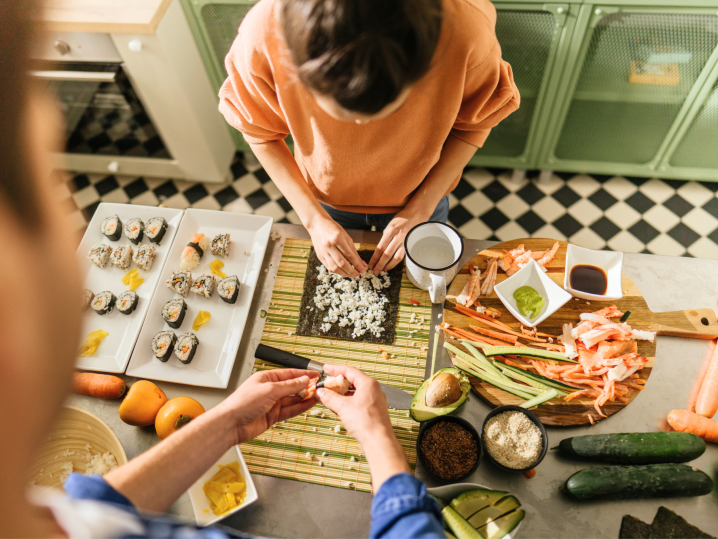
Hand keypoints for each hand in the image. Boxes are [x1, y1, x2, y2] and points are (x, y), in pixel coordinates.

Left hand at [215, 369, 319, 444]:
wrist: (231, 424)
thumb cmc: (242, 403)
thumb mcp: (269, 390)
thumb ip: (289, 386)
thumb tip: (303, 380)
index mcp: (266, 378)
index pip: (289, 374)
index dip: (303, 374)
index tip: (316, 375)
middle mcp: (269, 390)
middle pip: (292, 386)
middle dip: (306, 386)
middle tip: (319, 386)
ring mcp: (272, 403)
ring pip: (292, 399)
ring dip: (305, 397)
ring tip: (318, 395)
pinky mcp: (273, 416)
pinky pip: (290, 410)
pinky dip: (300, 407)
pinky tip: (309, 404)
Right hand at [307, 214, 366, 277]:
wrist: (317, 224)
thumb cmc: (333, 229)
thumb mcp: (346, 236)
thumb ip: (354, 251)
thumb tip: (362, 263)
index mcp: (337, 238)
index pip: (350, 255)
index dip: (357, 264)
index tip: (363, 269)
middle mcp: (329, 246)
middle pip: (342, 263)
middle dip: (352, 271)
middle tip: (358, 274)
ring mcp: (323, 251)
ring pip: (334, 268)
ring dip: (344, 273)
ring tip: (351, 274)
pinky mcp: (319, 256)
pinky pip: (329, 267)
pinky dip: (337, 271)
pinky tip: (343, 271)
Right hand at [316, 365, 409, 490]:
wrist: (378, 441)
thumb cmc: (366, 422)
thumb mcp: (342, 407)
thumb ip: (330, 397)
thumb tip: (321, 392)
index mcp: (368, 384)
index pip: (350, 371)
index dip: (335, 369)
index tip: (326, 369)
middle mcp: (373, 390)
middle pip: (353, 381)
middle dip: (337, 383)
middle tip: (325, 383)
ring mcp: (374, 401)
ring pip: (355, 392)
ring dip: (342, 393)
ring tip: (329, 396)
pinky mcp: (373, 411)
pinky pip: (358, 401)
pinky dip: (347, 402)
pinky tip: (339, 407)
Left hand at [369, 208, 430, 273]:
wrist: (417, 214)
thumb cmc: (402, 219)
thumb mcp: (391, 225)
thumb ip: (386, 237)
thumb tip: (381, 249)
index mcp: (390, 231)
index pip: (380, 248)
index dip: (374, 258)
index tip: (370, 264)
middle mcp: (398, 237)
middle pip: (387, 254)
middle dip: (380, 264)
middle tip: (375, 271)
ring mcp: (405, 241)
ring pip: (396, 257)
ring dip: (389, 265)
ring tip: (383, 270)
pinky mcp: (410, 244)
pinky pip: (402, 255)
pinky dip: (396, 262)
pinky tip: (392, 265)